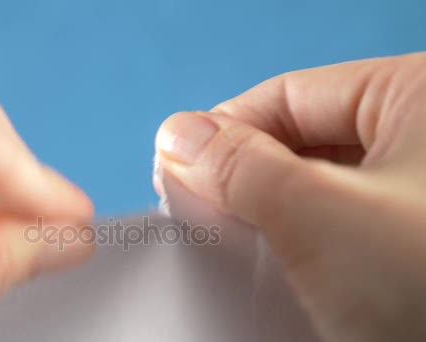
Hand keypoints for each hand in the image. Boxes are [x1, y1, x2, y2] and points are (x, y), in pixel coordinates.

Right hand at [155, 53, 425, 341]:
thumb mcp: (320, 217)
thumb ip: (238, 167)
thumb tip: (176, 134)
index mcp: (422, 95)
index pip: (290, 96)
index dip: (223, 131)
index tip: (174, 171)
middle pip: (301, 141)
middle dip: (244, 180)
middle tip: (198, 217)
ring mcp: (422, 194)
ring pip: (318, 187)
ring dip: (269, 216)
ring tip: (233, 248)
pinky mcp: (414, 239)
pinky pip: (341, 225)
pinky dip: (301, 243)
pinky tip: (276, 268)